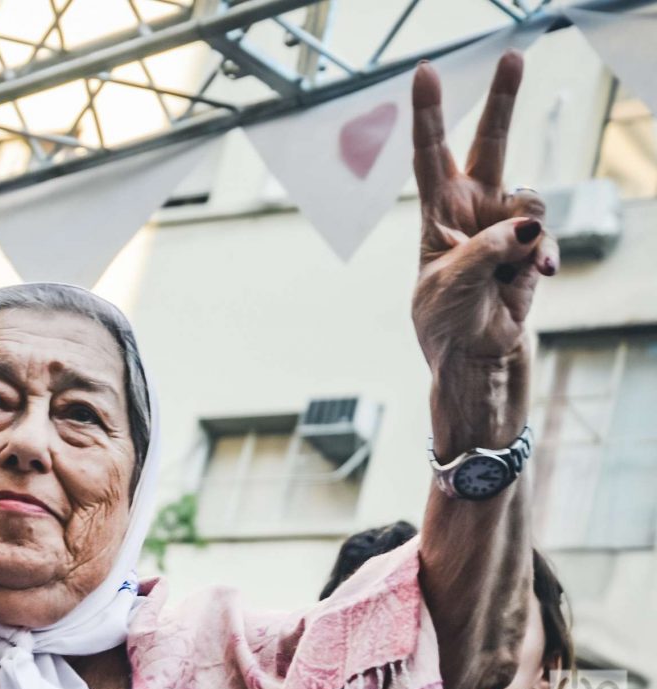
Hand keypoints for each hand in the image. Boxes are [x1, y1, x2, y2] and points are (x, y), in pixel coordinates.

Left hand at [411, 51, 559, 371]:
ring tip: (510, 266)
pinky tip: (536, 275)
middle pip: (490, 143)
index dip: (428, 113)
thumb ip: (484, 251)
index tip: (424, 72)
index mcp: (437, 210)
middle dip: (502, 100)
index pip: (430, 153)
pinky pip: (544, 237)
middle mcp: (472, 208)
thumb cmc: (445, 316)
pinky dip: (541, 255)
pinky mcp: (529, 247)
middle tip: (512, 56)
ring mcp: (504, 225)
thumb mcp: (450, 283)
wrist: (472, 352)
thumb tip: (526, 227)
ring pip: (529, 198)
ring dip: (525, 228)